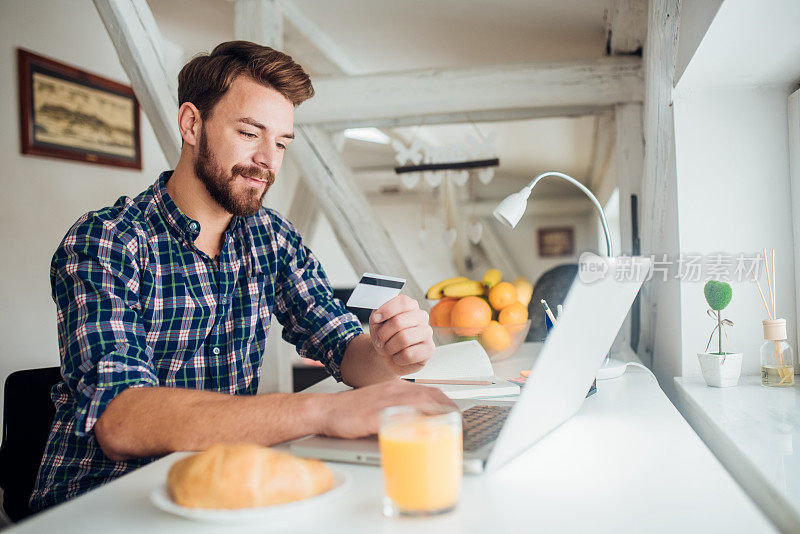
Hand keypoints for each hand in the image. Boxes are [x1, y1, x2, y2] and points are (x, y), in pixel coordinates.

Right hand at [321, 379, 456, 438]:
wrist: (326, 410)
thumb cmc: (351, 411)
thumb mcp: (378, 404)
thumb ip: (397, 409)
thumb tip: (416, 423)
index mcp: (396, 388)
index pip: (429, 390)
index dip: (446, 401)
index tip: (456, 413)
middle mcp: (395, 391)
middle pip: (432, 395)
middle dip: (449, 408)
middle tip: (460, 422)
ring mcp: (388, 401)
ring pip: (423, 403)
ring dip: (441, 414)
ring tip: (452, 427)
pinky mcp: (379, 414)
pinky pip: (405, 416)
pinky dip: (421, 422)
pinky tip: (429, 431)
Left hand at [369, 295, 434, 375]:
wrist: (387, 356)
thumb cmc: (385, 336)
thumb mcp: (376, 323)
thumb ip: (377, 315)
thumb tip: (378, 315)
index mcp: (410, 306)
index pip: (402, 302)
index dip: (387, 310)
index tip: (376, 319)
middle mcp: (421, 316)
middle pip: (399, 321)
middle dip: (383, 334)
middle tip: (380, 340)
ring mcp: (427, 332)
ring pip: (403, 338)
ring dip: (390, 347)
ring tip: (389, 349)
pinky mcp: (429, 349)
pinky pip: (409, 354)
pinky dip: (398, 358)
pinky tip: (399, 357)